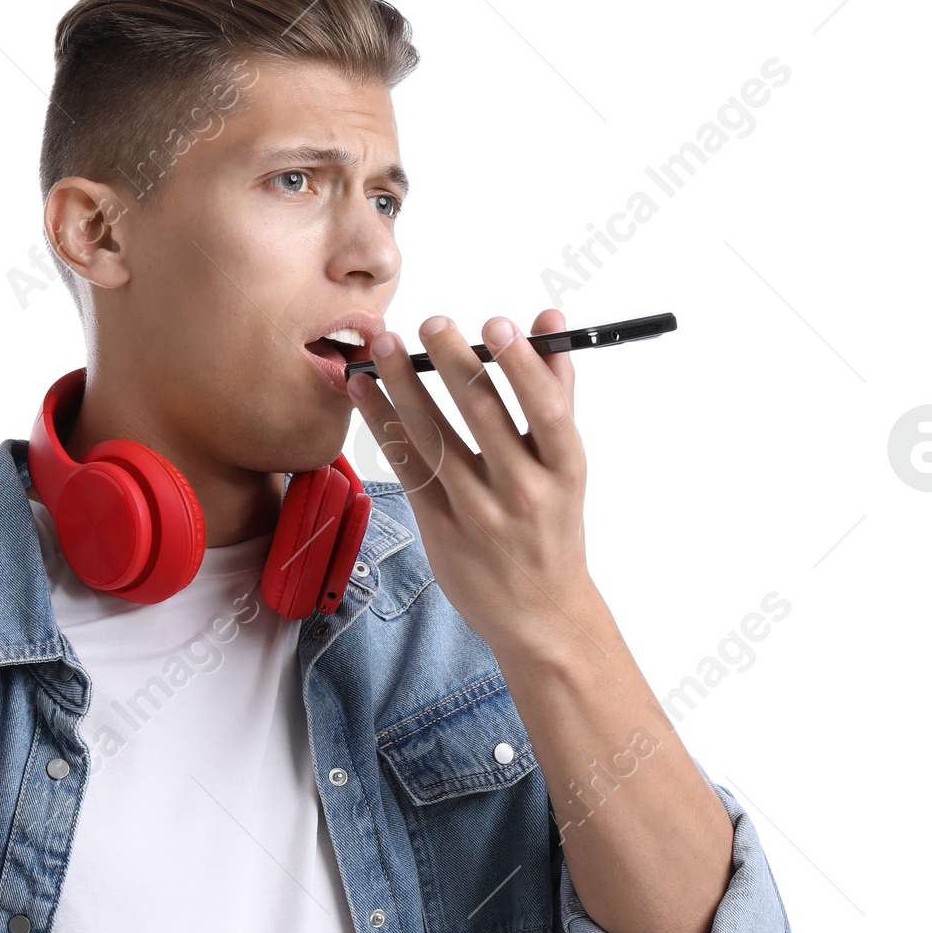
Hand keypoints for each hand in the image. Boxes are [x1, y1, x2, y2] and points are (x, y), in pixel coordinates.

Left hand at [348, 307, 605, 666]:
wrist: (537, 612)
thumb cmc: (552, 526)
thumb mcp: (566, 464)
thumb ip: (556, 389)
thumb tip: (549, 320)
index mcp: (564, 469)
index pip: (547, 410)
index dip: (522, 366)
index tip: (497, 324)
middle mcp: (523, 491)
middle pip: (484, 417)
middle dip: (454, 364)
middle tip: (433, 322)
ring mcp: (478, 513)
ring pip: (435, 438)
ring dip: (404, 386)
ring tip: (386, 344)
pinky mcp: (439, 528)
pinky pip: (406, 466)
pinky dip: (382, 423)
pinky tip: (365, 390)